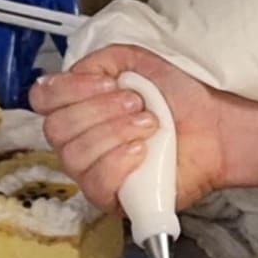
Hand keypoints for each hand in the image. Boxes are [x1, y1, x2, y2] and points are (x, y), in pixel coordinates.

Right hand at [29, 45, 226, 213]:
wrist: (214, 127)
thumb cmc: (178, 99)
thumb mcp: (137, 62)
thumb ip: (101, 60)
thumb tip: (77, 73)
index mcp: (79, 107)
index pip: (43, 98)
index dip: (69, 88)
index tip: (110, 82)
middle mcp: (79, 141)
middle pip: (56, 129)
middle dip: (99, 110)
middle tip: (137, 103)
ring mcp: (93, 171)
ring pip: (74, 155)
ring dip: (115, 132)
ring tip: (149, 124)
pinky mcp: (113, 198)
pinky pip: (96, 183)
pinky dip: (119, 161)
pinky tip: (143, 150)